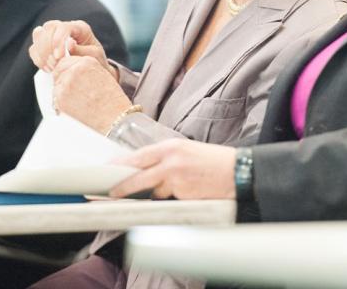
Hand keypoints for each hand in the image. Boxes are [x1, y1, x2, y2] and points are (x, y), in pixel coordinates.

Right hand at [29, 20, 115, 79]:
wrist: (92, 70)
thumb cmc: (96, 61)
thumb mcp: (95, 56)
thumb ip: (83, 50)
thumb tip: (69, 43)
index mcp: (80, 28)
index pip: (64, 27)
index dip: (58, 40)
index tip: (60, 57)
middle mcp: (65, 28)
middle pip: (48, 28)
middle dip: (48, 47)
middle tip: (55, 64)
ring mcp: (53, 35)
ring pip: (38, 35)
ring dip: (42, 53)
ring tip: (52, 68)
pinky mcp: (45, 46)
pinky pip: (34, 48)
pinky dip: (38, 59)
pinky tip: (47, 69)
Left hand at [52, 54, 131, 133]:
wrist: (115, 117)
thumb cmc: (112, 100)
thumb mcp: (102, 75)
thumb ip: (85, 70)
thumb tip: (68, 72)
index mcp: (87, 61)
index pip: (66, 60)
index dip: (67, 70)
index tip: (72, 79)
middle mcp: (75, 69)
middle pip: (58, 70)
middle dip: (62, 79)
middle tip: (72, 91)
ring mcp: (66, 84)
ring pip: (56, 85)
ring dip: (61, 92)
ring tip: (78, 102)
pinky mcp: (60, 99)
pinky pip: (54, 99)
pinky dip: (61, 104)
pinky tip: (75, 108)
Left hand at [109, 138, 236, 199]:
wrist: (238, 172)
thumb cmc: (214, 162)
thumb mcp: (187, 152)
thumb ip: (167, 159)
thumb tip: (146, 170)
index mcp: (171, 146)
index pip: (138, 156)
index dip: (121, 165)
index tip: (109, 171)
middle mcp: (170, 160)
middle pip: (137, 177)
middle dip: (122, 187)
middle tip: (111, 194)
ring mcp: (176, 178)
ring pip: (153, 192)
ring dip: (154, 195)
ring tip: (168, 191)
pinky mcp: (183, 194)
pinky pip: (169, 200)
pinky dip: (171, 200)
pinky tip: (184, 195)